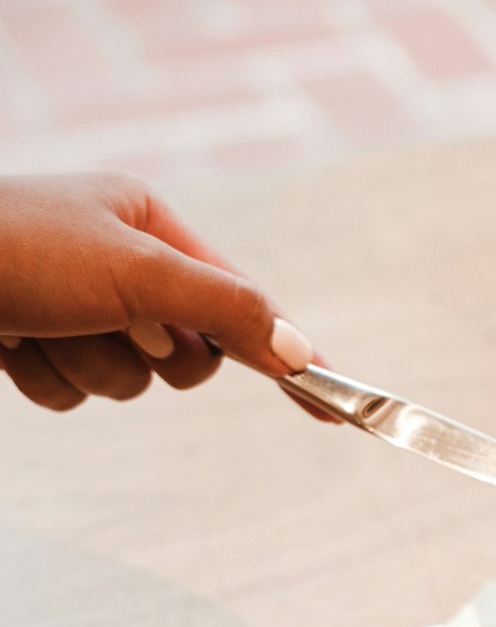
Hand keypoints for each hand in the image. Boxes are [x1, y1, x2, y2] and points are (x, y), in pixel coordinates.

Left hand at [0, 171, 314, 410]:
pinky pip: (73, 394)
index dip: (286, 351)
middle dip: (156, 353)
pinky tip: (13, 341)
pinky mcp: (35, 342)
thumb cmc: (19, 248)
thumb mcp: (138, 272)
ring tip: (45, 323)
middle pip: (188, 353)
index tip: (333, 402)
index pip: (241, 300)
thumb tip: (302, 351)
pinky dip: (47, 378)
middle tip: (127, 327)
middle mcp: (115, 263)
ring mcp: (74, 306)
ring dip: (90, 365)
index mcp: (148, 224)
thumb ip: (228, 310)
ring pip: (126, 381)